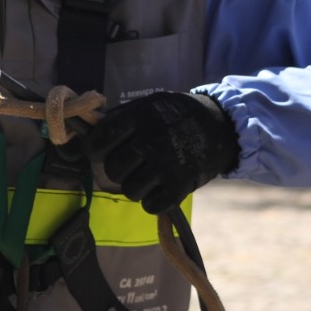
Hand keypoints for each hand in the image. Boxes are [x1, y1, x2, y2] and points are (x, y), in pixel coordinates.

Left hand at [87, 90, 238, 214]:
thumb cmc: (177, 115)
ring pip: (130, 190)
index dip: (95, 149)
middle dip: (118, 169)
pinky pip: (150, 206)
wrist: (220, 126)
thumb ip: (122, 118)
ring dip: (135, 186)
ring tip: (147, 176)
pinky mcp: (181, 185)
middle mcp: (152, 140)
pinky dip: (152, 200)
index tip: (99, 152)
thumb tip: (89, 135)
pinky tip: (159, 188)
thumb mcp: (150, 104)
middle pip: (113, 169)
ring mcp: (167, 164)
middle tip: (131, 164)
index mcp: (141, 116)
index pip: (101, 140)